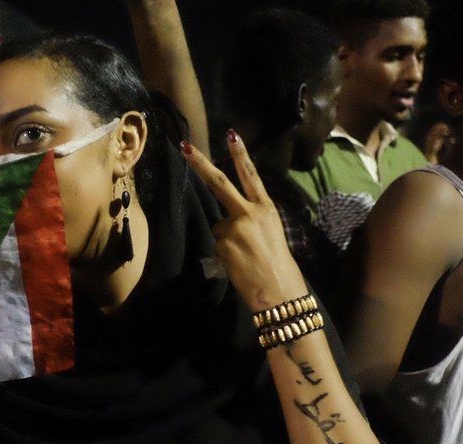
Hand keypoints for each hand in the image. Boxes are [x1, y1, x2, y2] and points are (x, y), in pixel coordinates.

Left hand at [180, 131, 308, 311]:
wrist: (278, 289)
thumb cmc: (277, 263)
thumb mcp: (270, 232)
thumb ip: (250, 219)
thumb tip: (229, 221)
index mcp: (266, 208)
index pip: (251, 176)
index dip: (241, 155)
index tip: (231, 135)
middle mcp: (249, 213)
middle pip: (219, 183)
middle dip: (200, 163)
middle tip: (184, 146)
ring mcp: (234, 227)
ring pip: (219, 226)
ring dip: (226, 239)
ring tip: (245, 256)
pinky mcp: (222, 243)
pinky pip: (217, 244)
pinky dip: (224, 253)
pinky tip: (238, 263)